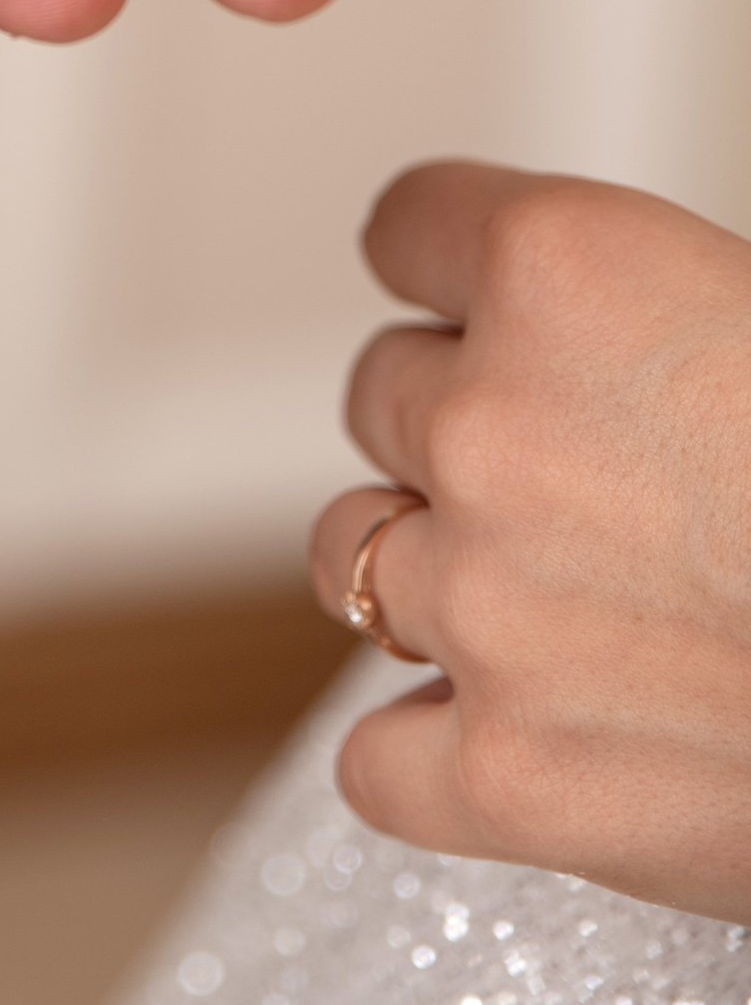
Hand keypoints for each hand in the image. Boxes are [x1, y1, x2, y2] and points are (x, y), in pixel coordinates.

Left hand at [311, 161, 750, 922]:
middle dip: (465, 427)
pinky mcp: (507, 775)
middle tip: (589, 481)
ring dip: (427, 570)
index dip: (457, 276)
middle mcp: (493, 422)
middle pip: (382, 394)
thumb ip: (654, 307)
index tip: (484, 311)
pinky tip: (515, 740)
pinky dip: (430, 758)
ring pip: (350, 555)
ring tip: (552, 604)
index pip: (408, 229)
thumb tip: (613, 338)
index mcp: (567, 271)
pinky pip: (374, 762)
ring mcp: (484, 605)